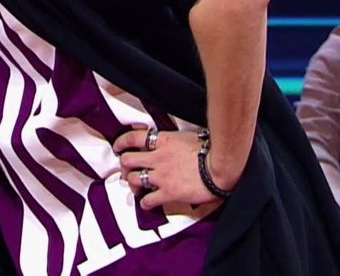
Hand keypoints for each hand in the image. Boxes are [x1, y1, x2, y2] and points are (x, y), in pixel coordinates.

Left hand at [113, 126, 229, 209]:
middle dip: (124, 165)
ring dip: (133, 183)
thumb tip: (172, 141)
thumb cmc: (211, 152)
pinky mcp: (168, 193)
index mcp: (163, 141)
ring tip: (135, 187)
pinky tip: (147, 203)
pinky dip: (145, 202)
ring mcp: (161, 176)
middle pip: (128, 160)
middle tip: (127, 170)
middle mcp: (158, 157)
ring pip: (134, 179)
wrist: (220, 168)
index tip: (118, 146)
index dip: (121, 142)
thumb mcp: (188, 137)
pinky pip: (148, 200)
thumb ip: (174, 140)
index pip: (133, 137)